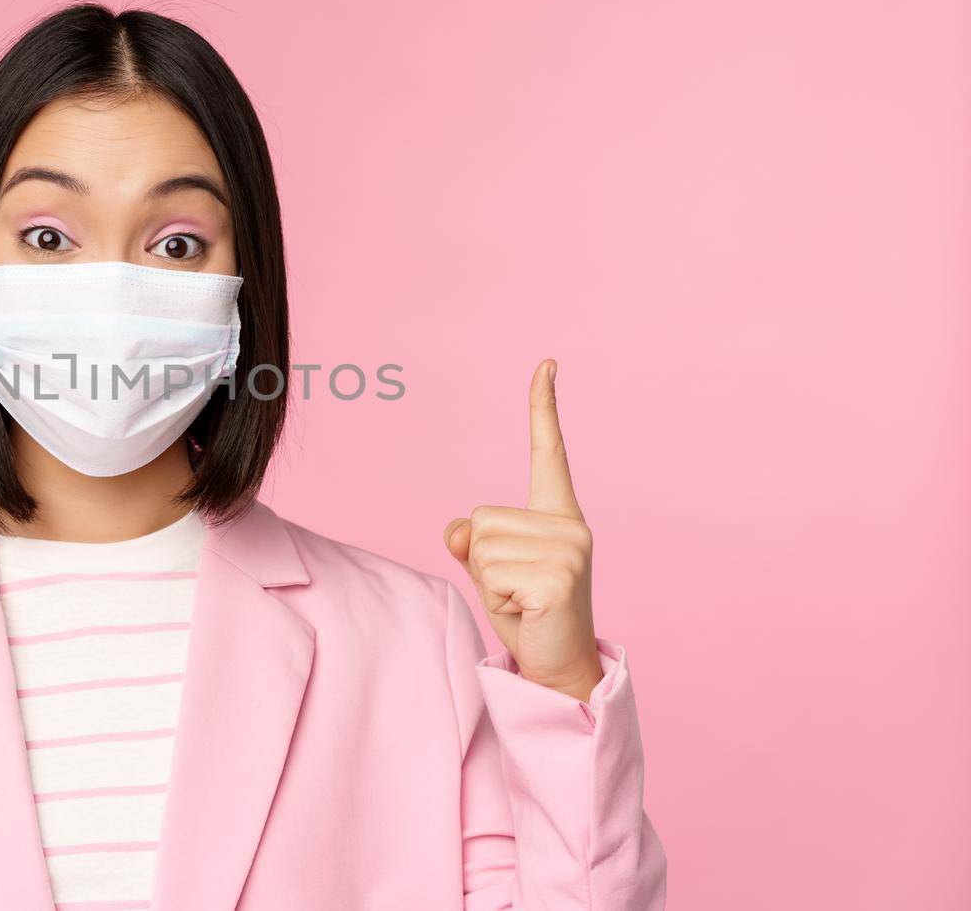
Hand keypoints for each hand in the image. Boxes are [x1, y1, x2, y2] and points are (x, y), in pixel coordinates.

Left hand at [443, 359, 603, 700]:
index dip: (543, 407)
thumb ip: (472, 539)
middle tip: (515, 590)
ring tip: (520, 601)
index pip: (548, 452)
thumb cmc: (524, 612)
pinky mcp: (557, 577)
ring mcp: (569, 549)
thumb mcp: (490, 567)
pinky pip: (490, 574)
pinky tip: (527, 612)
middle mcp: (570, 524)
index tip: (546, 364)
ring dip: (488, 581)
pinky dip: (495, 599)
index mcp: (558, 515)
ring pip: (483, 547)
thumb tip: (460, 531)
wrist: (558, 666)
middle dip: (483, 560)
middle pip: (482, 518)